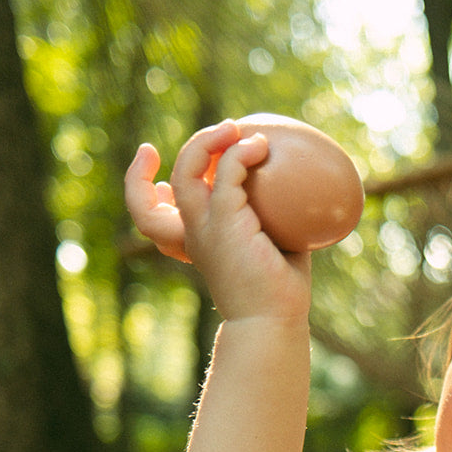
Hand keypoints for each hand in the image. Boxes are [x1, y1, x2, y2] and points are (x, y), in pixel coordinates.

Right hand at [123, 121, 310, 319]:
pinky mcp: (224, 223)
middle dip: (181, 153)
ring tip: (236, 129)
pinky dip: (240, 154)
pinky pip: (226, 174)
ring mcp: (204, 228)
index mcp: (197, 240)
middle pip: (160, 188)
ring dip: (207, 142)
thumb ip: (273, 217)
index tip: (175, 165)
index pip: (156, 213)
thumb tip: (302, 190)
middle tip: (221, 131)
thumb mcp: (272, 247)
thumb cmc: (279, 292)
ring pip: (186, 170)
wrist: (272, 322)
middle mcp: (193, 233)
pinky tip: (262, 146)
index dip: (148, 186)